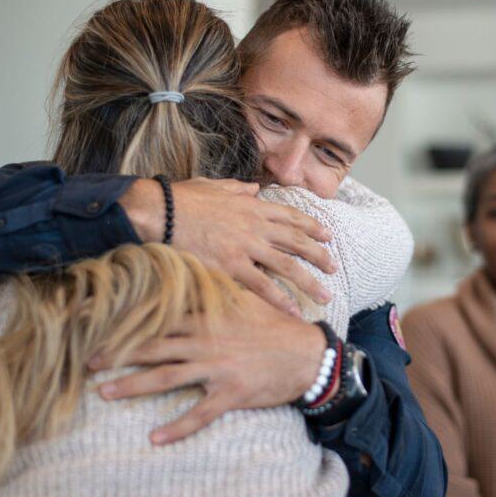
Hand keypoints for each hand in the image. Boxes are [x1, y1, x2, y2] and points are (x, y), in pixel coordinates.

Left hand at [90, 289, 327, 443]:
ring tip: (104, 393)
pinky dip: (177, 427)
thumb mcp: (245, 299)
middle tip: (87, 360)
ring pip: (167, 378)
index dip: (128, 315)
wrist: (306, 354)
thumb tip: (193, 267)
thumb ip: (216, 287)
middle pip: (154, 346)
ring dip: (134, 386)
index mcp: (206, 317)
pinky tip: (155, 438)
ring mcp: (216, 368)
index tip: (98, 316)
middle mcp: (205, 341)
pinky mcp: (230, 393)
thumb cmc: (274, 325)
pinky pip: (199, 414)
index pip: (159, 314)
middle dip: (118, 352)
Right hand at [119, 177, 334, 314]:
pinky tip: (294, 311)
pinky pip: (263, 286)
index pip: (290, 217)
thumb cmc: (182, 198)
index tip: (327, 235)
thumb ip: (237, 188)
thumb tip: (252, 188)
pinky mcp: (232, 266)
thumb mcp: (214, 186)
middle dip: (319, 255)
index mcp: (252, 206)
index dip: (312, 226)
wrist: (162, 212)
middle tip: (334, 267)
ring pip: (288, 265)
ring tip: (325, 294)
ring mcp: (246, 247)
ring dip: (310, 281)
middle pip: (297, 241)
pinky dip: (281, 300)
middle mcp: (256, 226)